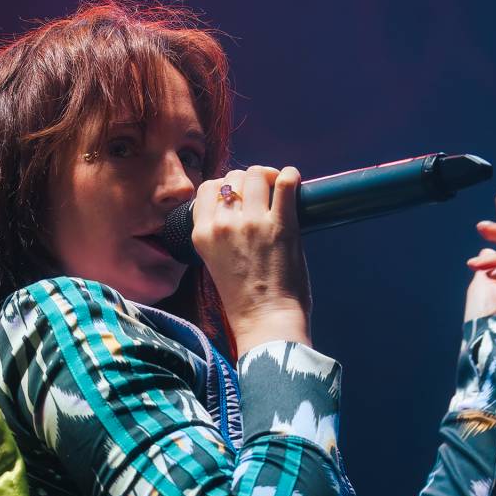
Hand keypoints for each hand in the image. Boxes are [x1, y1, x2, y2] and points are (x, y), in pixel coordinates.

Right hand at [192, 165, 312, 347]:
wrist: (266, 321)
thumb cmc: (243, 299)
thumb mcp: (214, 262)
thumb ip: (219, 233)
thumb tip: (238, 205)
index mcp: (202, 234)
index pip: (208, 188)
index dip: (226, 187)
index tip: (239, 197)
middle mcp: (223, 224)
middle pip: (233, 177)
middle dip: (248, 181)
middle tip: (262, 195)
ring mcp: (253, 223)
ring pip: (257, 174)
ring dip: (269, 177)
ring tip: (278, 188)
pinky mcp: (281, 225)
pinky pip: (285, 182)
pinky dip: (290, 177)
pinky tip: (292, 183)